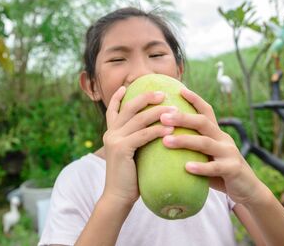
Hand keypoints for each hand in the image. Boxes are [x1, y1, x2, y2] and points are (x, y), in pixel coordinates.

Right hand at [102, 86, 175, 204]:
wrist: (118, 197)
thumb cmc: (129, 178)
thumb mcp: (130, 154)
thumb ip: (136, 140)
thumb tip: (154, 130)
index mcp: (111, 133)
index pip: (113, 110)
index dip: (117, 96)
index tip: (125, 85)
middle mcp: (110, 133)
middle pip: (129, 108)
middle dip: (146, 97)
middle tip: (162, 92)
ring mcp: (114, 140)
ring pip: (138, 119)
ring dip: (157, 112)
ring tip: (173, 108)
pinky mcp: (121, 149)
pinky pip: (143, 135)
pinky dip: (157, 130)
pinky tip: (170, 128)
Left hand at [159, 87, 262, 204]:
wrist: (248, 190)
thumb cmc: (220, 172)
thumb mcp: (207, 156)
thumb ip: (192, 147)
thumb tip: (163, 139)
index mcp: (217, 133)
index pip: (206, 111)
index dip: (195, 99)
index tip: (179, 89)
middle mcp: (223, 139)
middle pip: (202, 123)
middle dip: (182, 118)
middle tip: (162, 116)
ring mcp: (229, 153)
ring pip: (205, 143)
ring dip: (184, 141)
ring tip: (166, 140)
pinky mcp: (233, 169)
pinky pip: (215, 168)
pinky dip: (201, 167)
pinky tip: (186, 167)